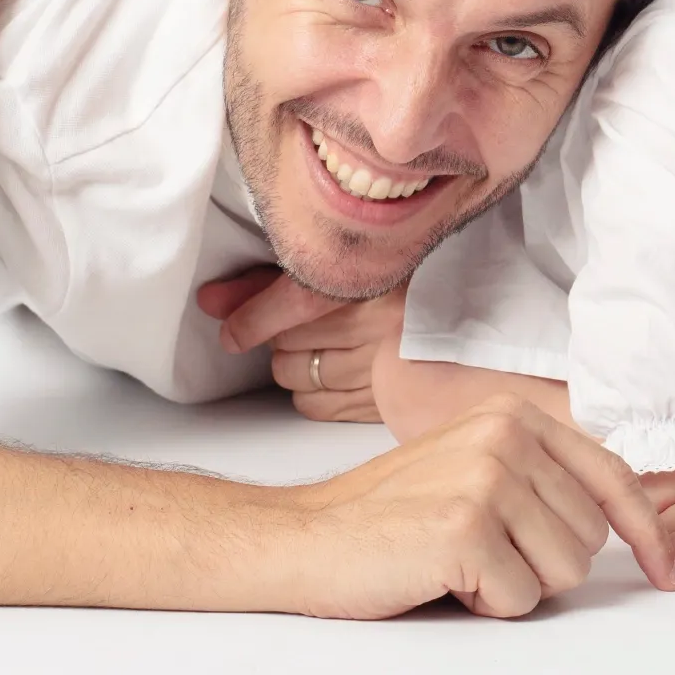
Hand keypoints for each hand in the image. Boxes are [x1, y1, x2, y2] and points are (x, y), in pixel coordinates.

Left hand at [198, 267, 403, 420]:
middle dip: (281, 333)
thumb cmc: (402, 288)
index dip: (252, 313)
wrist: (462, 326)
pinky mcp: (384, 405)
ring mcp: (386, 371)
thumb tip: (211, 301)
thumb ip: (275, 280)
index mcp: (380, 279)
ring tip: (321, 345)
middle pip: (289, 340)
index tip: (225, 317)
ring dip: (294, 362)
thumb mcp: (347, 267)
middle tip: (302, 320)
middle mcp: (384, 327)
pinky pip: (315, 407)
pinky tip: (329, 373)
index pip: (299, 300)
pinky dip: (310, 392)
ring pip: (296, 376)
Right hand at [277, 399, 674, 617]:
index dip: (649, 531)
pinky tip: (440, 578)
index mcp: (515, 417)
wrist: (306, 538)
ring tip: (460, 562)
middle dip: (544, 562)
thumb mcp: (474, 468)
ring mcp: (487, 480)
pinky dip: (484, 605)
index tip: (670, 572)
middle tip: (480, 551)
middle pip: (591, 536)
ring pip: (565, 572)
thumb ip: (540, 478)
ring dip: (516, 585)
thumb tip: (624, 519)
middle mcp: (507, 437)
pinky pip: (520, 599)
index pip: (613, 476)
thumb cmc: (392, 516)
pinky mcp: (465, 529)